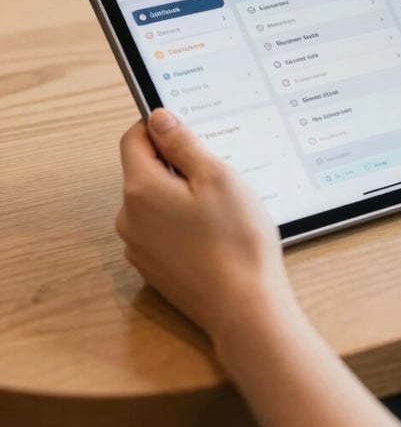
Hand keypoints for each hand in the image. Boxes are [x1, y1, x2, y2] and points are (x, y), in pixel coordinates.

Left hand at [117, 110, 291, 339]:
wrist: (244, 308)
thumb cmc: (235, 240)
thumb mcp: (216, 176)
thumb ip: (182, 143)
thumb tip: (158, 118)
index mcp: (141, 189)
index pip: (134, 139)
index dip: (160, 126)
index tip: (189, 129)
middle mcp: (130, 218)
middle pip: (145, 170)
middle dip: (177, 163)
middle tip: (217, 171)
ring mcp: (139, 246)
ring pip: (155, 201)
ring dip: (181, 194)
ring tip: (222, 205)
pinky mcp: (154, 267)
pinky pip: (162, 229)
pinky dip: (183, 221)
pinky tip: (215, 231)